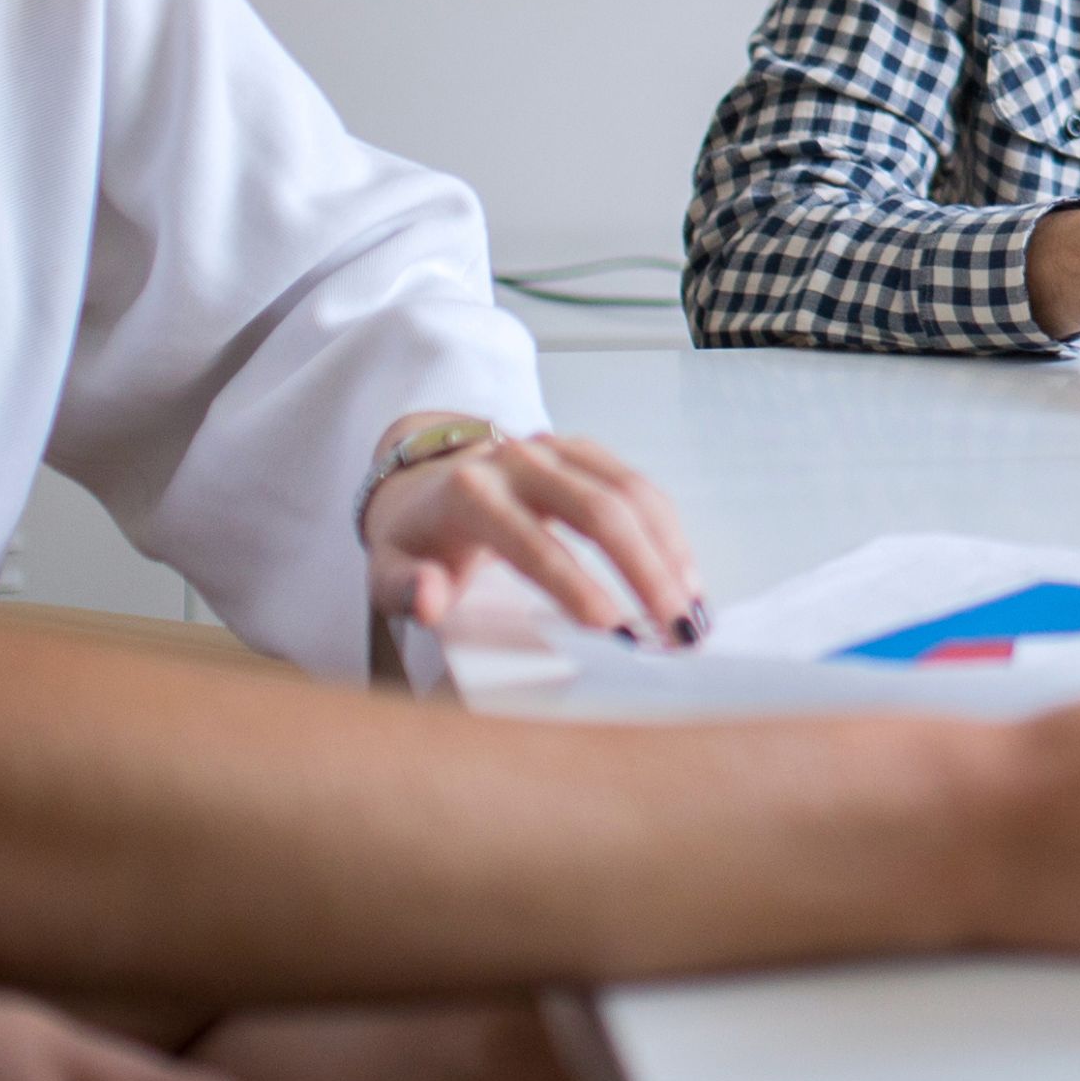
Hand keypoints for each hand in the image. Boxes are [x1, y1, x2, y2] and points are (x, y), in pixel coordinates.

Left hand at [361, 419, 703, 644]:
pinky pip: (640, 487)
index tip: (612, 628)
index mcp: (469, 493)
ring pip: (631, 492)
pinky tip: (686, 581)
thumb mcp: (387, 571)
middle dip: (644, 571)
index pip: (529, 539)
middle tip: (674, 631)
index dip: (572, 582)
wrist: (425, 483)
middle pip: (597, 508)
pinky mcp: (585, 453)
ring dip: (670, 553)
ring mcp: (557, 450)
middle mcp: (518, 460)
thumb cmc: (417, 540)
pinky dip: (669, 534)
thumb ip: (403, 589)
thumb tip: (428, 597)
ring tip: (692, 615)